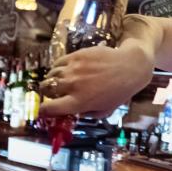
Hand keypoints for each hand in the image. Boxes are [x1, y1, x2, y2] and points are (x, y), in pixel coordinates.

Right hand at [37, 43, 153, 118]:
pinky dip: (57, 68)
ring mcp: (73, 69)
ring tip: (58, 81)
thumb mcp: (104, 111)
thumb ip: (86, 114)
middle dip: (45, 93)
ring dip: (51, 80)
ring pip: (50, 75)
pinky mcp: (76, 55)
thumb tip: (72, 113)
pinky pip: (57, 63)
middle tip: (50, 93)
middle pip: (46, 89)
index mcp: (79, 102)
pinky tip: (63, 70)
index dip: (42, 110)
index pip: (50, 108)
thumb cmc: (119, 92)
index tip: (42, 110)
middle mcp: (73, 86)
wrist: (130, 67)